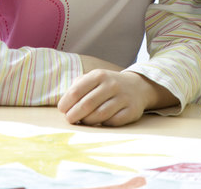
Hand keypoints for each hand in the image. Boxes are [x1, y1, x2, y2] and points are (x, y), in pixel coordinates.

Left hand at [58, 70, 177, 126]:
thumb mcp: (93, 79)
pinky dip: (103, 124)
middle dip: (74, 115)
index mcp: (99, 75)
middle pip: (87, 104)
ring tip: (83, 121)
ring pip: (100, 114)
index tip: (63, 110)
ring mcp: (123, 97)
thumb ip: (77, 87)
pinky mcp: (131, 111)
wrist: (137, 86)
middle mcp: (112, 85)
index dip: (66, 103)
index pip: (77, 91)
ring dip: (87, 121)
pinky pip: (113, 122)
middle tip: (70, 119)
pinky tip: (99, 123)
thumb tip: (65, 105)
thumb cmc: (107, 85)